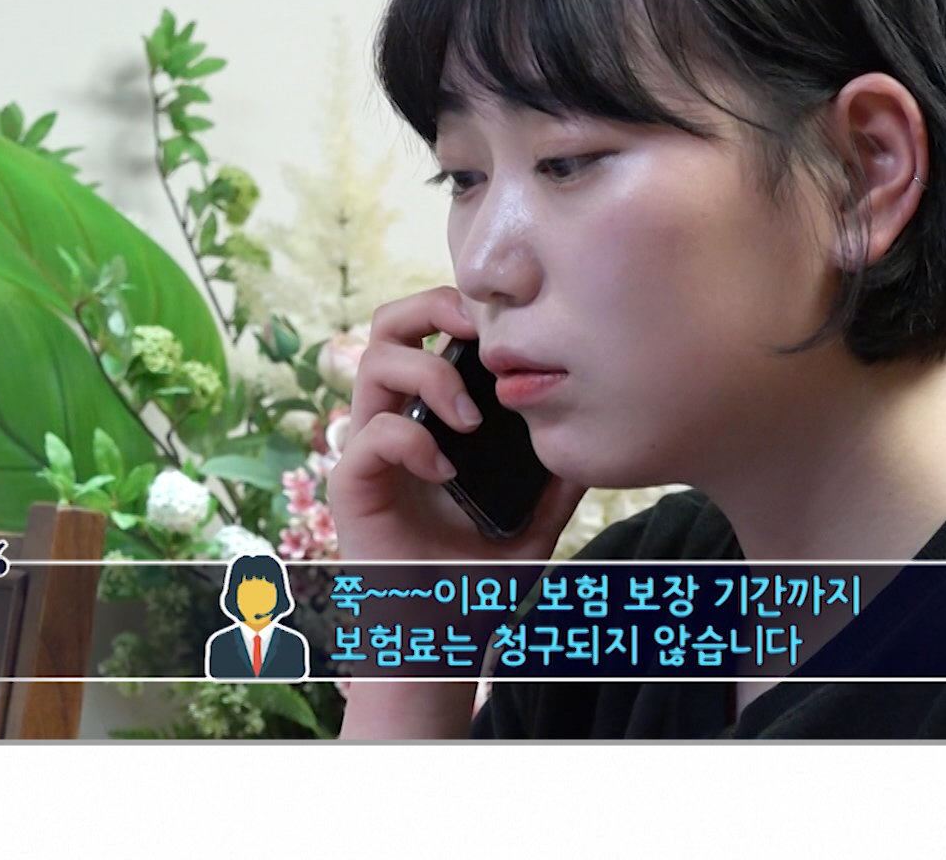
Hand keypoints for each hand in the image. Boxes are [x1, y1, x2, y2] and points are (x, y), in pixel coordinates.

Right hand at [326, 286, 587, 563]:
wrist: (440, 638)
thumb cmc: (477, 579)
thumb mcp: (535, 520)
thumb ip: (557, 477)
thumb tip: (593, 432)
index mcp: (431, 415)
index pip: (428, 331)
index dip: (459, 308)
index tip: (508, 324)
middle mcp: (395, 420)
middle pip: (388, 324)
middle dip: (432, 307)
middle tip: (478, 332)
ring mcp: (370, 450)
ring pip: (373, 363)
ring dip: (429, 375)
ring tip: (470, 421)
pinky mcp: (352, 486)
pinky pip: (371, 435)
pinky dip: (413, 441)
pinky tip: (445, 471)